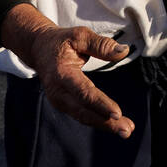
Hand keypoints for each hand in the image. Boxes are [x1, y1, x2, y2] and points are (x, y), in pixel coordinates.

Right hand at [2, 6, 134, 137]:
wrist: (39, 49)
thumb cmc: (62, 41)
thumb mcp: (80, 35)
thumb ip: (101, 44)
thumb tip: (123, 51)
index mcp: (62, 74)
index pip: (83, 92)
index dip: (100, 104)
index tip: (117, 113)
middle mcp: (58, 92)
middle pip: (84, 111)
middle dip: (106, 122)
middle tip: (127, 130)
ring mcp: (59, 100)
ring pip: (83, 117)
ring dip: (105, 125)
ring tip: (126, 130)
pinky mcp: (64, 104)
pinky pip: (82, 115)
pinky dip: (98, 121)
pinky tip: (115, 124)